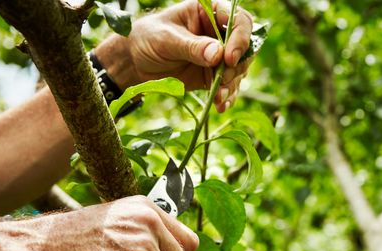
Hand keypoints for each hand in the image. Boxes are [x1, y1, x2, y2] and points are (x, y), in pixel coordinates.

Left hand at [96, 0, 253, 112]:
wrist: (135, 62)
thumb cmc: (147, 39)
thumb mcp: (165, 39)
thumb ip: (191, 46)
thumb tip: (217, 54)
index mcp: (209, 12)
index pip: (239, 19)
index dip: (240, 38)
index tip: (229, 58)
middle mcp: (219, 33)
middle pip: (246, 47)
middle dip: (237, 66)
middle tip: (221, 79)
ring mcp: (219, 55)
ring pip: (240, 69)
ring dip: (232, 84)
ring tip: (218, 97)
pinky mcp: (214, 74)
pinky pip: (229, 86)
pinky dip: (227, 96)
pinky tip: (220, 105)